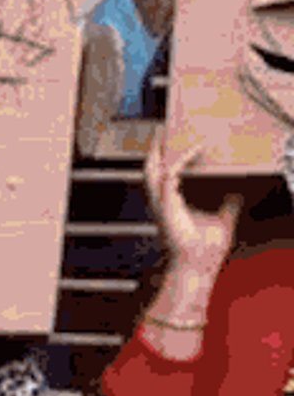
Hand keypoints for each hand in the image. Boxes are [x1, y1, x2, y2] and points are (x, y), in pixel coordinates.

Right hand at [145, 124, 243, 284]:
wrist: (198, 264)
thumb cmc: (206, 246)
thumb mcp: (225, 213)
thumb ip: (231, 198)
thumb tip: (242, 185)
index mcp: (173, 201)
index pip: (165, 172)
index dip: (167, 156)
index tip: (176, 139)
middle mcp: (164, 201)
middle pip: (152, 169)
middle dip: (156, 149)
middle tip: (164, 131)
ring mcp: (163, 205)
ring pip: (154, 172)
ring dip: (161, 154)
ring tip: (169, 137)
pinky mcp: (168, 209)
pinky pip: (168, 182)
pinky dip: (177, 167)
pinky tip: (188, 156)